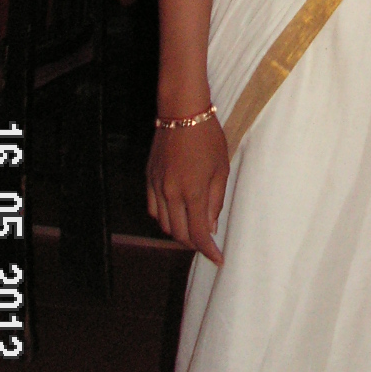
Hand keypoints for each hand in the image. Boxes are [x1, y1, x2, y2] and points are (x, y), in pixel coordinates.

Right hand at [146, 117, 229, 264]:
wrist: (181, 112)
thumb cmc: (207, 137)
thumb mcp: (221, 168)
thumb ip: (215, 201)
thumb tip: (210, 227)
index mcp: (193, 191)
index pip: (198, 233)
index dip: (208, 251)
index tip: (218, 259)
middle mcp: (171, 193)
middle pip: (179, 233)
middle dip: (194, 243)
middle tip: (207, 242)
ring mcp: (156, 186)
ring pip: (164, 224)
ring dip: (179, 231)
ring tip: (193, 228)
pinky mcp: (148, 179)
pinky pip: (153, 209)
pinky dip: (164, 218)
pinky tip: (176, 213)